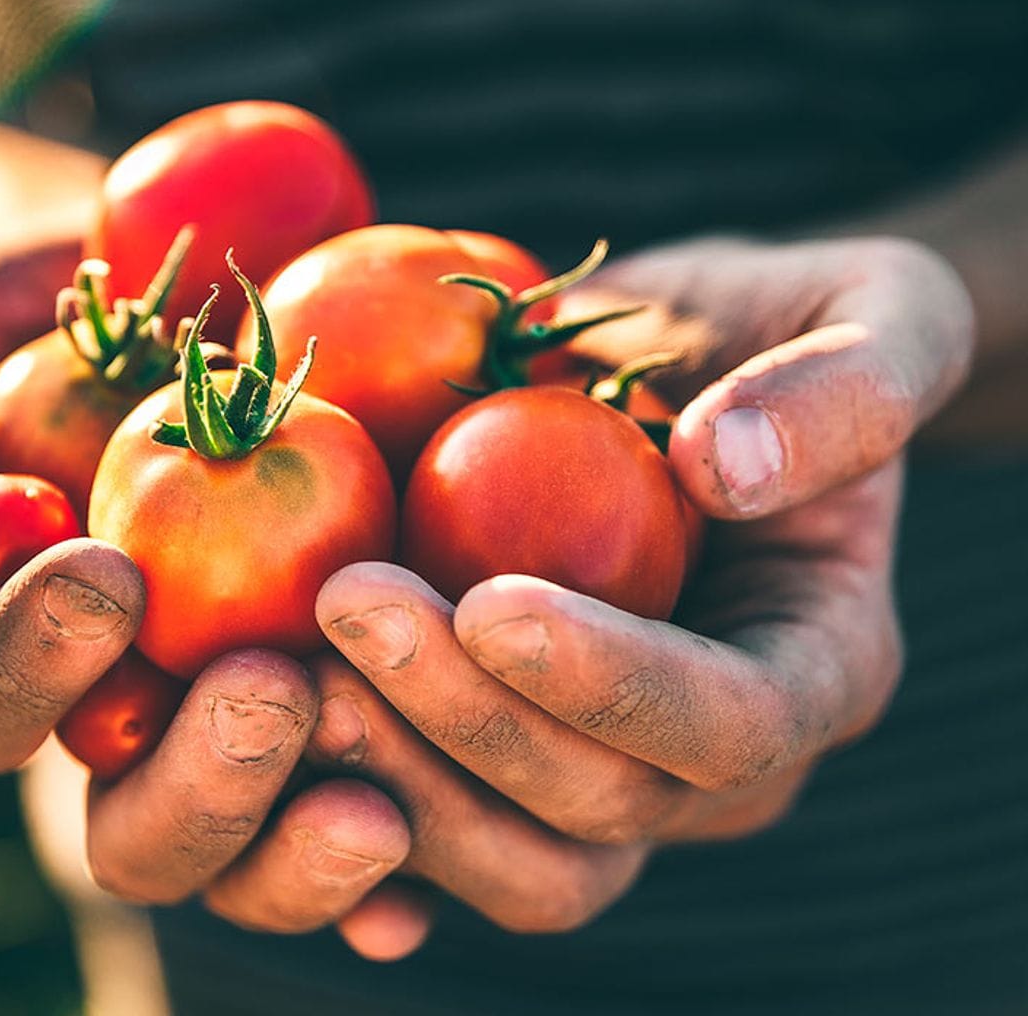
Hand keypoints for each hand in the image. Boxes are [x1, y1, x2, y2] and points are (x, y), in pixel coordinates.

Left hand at [309, 236, 972, 944]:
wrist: (687, 369)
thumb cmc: (784, 331)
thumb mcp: (877, 308)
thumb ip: (850, 386)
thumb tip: (726, 468)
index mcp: (819, 666)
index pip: (731, 725)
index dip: (614, 686)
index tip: (490, 602)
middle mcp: (722, 757)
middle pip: (602, 806)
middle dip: (468, 724)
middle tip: (345, 607)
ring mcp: (618, 770)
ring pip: (515, 852)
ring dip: (397, 776)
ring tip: (295, 663)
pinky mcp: (525, 756)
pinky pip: (443, 827)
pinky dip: (361, 802)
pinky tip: (282, 738)